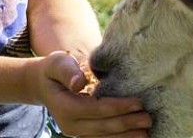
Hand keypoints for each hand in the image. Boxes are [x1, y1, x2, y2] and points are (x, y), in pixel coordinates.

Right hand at [34, 51, 151, 136]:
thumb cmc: (55, 69)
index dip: (117, 107)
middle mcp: (69, 124)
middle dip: (126, 124)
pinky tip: (133, 137)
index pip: (95, 109)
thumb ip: (68, 71)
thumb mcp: (58, 63)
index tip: (138, 103)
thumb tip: (79, 83)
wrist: (44, 84)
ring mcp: (75, 131)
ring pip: (102, 137)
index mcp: (64, 106)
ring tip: (145, 133)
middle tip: (148, 119)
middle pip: (102, 126)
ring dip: (125, 136)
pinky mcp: (82, 132)